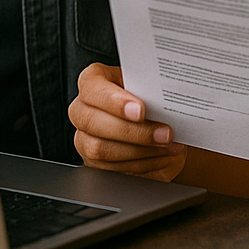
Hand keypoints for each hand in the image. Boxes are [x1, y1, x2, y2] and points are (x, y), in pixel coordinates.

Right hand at [68, 63, 185, 180]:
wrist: (155, 123)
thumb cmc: (149, 98)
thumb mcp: (149, 87)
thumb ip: (150, 90)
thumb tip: (165, 101)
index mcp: (92, 81)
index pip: (92, 87)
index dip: (114, 100)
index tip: (140, 110)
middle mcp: (81, 109)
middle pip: (93, 121)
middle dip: (133, 131)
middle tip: (164, 133)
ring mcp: (84, 137)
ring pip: (101, 149)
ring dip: (140, 150)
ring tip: (167, 144)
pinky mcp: (93, 162)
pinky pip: (112, 167)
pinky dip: (143, 163)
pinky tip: (162, 155)